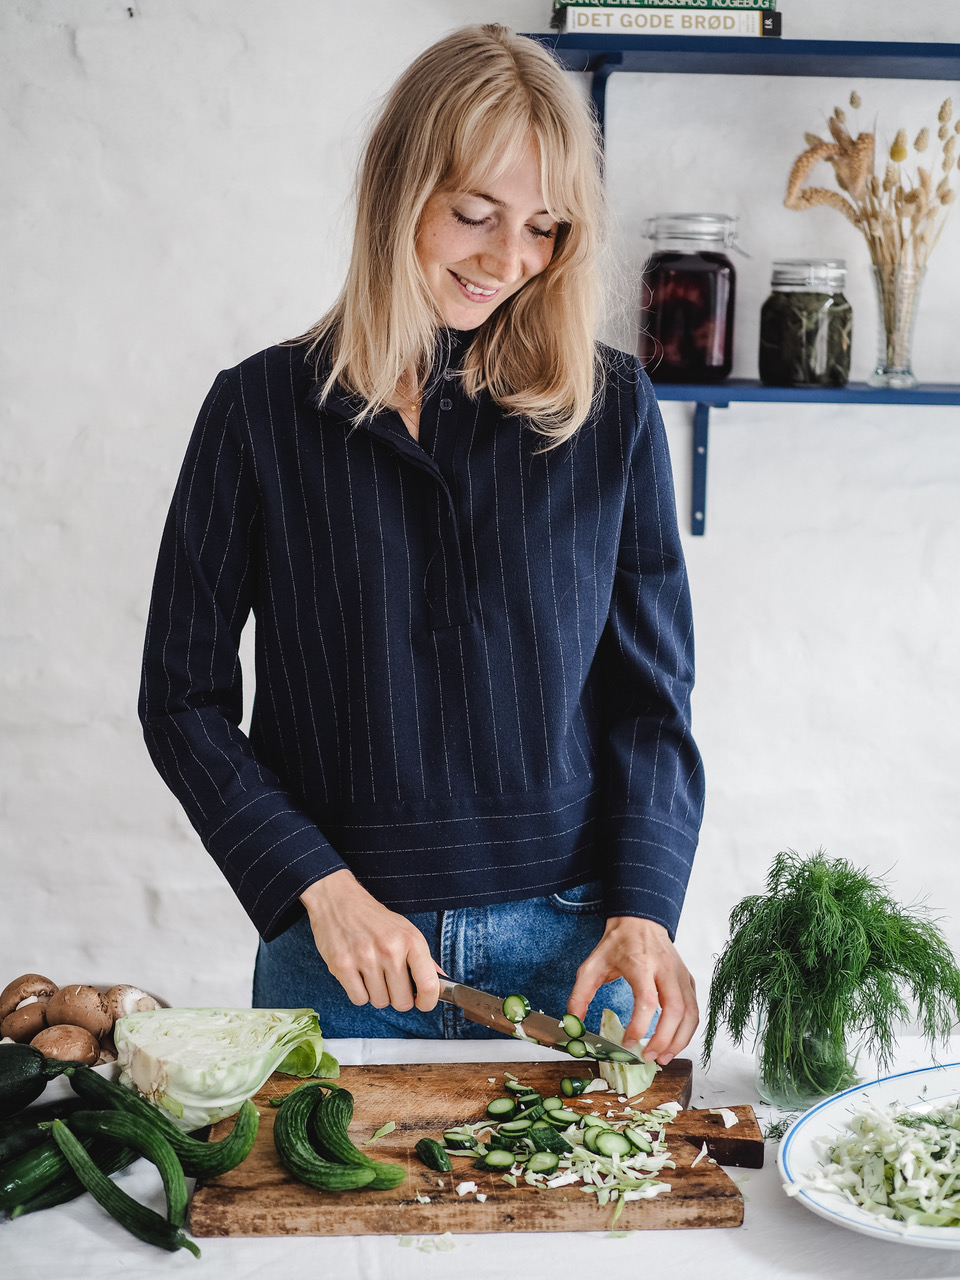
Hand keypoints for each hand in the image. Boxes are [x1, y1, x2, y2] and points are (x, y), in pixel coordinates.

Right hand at [300, 869, 440, 1012]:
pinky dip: (359, 993)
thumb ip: (424, 959)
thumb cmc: (374, 919)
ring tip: (372, 973)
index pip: (429, 985)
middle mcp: (390, 949)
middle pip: (402, 1001)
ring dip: (377, 994)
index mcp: (411, 940)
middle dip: (398, 998)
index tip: (422, 1003)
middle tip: (391, 983)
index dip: (428, 1002)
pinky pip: (359, 999)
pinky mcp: (342, 966)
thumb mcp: (405, 930)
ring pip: (380, 1002)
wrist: (338, 902)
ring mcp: (365, 958)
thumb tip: (443, 983)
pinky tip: (358, 975)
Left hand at [567, 916, 697, 1064]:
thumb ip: (580, 994)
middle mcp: (665, 969)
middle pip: (675, 1009)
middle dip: (664, 1039)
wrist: (640, 920)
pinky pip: (694, 1009)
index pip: (647, 1000)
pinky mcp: (688, 979)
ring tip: (663, 1058)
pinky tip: (673, 1043)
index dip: (640, 1026)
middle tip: (648, 1057)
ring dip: (680, 1040)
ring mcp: (680, 974)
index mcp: (640, 964)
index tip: (627, 1043)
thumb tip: (572, 1023)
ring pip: (690, 1012)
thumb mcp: (592, 965)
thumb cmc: (617, 944)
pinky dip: (686, 1030)